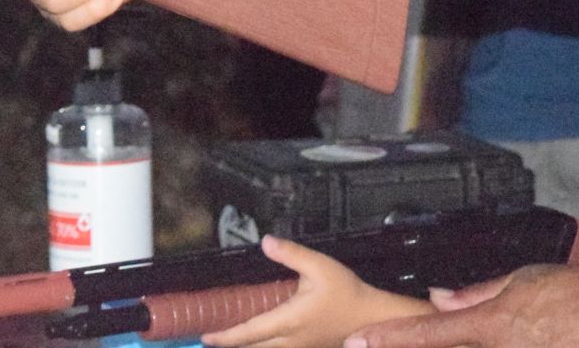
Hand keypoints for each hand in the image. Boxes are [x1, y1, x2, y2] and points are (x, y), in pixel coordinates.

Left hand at [203, 236, 430, 347]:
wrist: (372, 317)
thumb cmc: (347, 292)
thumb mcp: (320, 266)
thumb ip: (291, 254)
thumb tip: (265, 242)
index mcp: (288, 321)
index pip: (249, 333)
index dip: (225, 337)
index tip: (205, 337)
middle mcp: (290, 340)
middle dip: (231, 346)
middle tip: (211, 339)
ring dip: (248, 347)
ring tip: (232, 339)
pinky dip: (264, 346)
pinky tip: (262, 340)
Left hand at [344, 264, 578, 347]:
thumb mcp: (525, 279)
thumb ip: (478, 294)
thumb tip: (442, 298)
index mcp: (493, 326)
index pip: (427, 334)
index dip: (387, 339)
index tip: (356, 342)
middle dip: (421, 343)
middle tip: (386, 341)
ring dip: (461, 342)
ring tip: (512, 322)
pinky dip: (510, 342)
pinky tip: (523, 331)